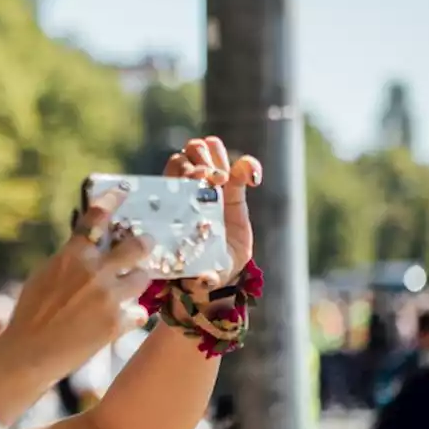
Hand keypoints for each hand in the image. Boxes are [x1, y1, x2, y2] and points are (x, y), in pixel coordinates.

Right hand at [0, 188, 154, 387]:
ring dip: (137, 280)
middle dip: (144, 243)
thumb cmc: (31, 312)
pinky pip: (138, 311)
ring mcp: (109, 297)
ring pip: (143, 277)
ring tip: (128, 287)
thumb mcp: (45, 275)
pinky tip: (119, 319)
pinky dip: (130, 315)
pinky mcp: (117, 323)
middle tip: (145, 244)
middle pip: (138, 245)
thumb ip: (70, 258)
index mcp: (73, 254)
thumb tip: (89, 245)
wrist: (29, 353)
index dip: (113, 199)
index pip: (98, 217)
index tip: (124, 190)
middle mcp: (95, 271)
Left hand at [163, 137, 259, 290]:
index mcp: (175, 201)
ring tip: (228, 180)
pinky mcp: (238, 186)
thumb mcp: (201, 273)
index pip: (173, 168)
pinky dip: (248, 165)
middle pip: (190, 151)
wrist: (221, 268)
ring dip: (220, 157)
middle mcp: (191, 187)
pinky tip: (254, 182)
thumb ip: (202, 276)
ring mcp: (215, 184)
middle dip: (202, 160)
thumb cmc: (203, 270)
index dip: (185, 169)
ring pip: (210, 147)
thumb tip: (203, 281)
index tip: (199, 182)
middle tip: (215, 180)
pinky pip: (243, 163)